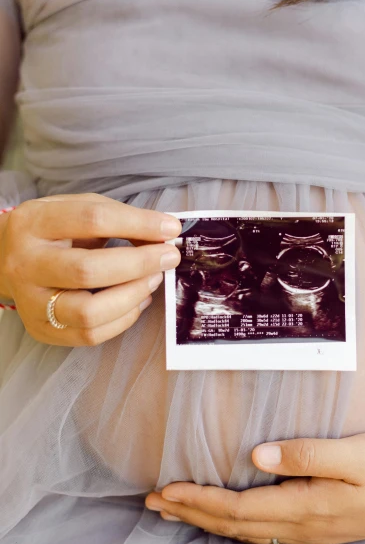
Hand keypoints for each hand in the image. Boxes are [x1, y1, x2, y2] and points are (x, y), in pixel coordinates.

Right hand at [0, 193, 181, 345]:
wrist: (4, 258)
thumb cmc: (53, 231)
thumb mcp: (77, 208)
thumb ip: (118, 217)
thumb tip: (163, 234)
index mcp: (34, 223)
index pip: (92, 219)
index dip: (137, 223)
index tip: (170, 228)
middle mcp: (26, 264)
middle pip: (87, 270)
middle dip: (139, 264)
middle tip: (168, 257)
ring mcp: (30, 301)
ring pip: (88, 312)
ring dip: (132, 296)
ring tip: (153, 280)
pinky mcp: (40, 329)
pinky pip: (89, 335)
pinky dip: (123, 319)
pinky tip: (137, 300)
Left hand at [146, 413, 364, 543]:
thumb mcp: (356, 453)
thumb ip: (306, 454)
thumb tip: (257, 455)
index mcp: (306, 505)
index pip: (238, 509)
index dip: (198, 501)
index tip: (164, 490)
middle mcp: (303, 524)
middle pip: (234, 525)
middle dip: (191, 514)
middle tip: (153, 503)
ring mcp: (311, 529)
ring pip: (247, 532)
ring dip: (208, 521)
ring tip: (177, 512)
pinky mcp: (319, 525)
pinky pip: (265, 531)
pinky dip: (234, 525)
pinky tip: (227, 520)